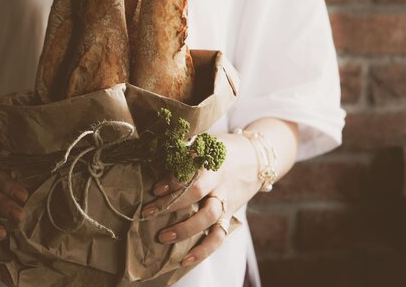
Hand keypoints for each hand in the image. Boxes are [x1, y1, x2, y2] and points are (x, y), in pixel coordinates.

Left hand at [140, 133, 260, 265]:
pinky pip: (219, 235)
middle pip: (196, 192)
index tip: (156, 189)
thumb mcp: (206, 144)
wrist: (257, 158)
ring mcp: (225, 199)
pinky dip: (203, 250)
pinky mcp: (229, 214)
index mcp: (210, 160)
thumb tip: (156, 164)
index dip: (172, 180)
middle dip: (170, 204)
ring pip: (208, 216)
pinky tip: (186, 259)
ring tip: (163, 236)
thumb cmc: (223, 150)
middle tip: (148, 213)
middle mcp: (218, 180)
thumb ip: (185, 154)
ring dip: (184, 229)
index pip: (190, 170)